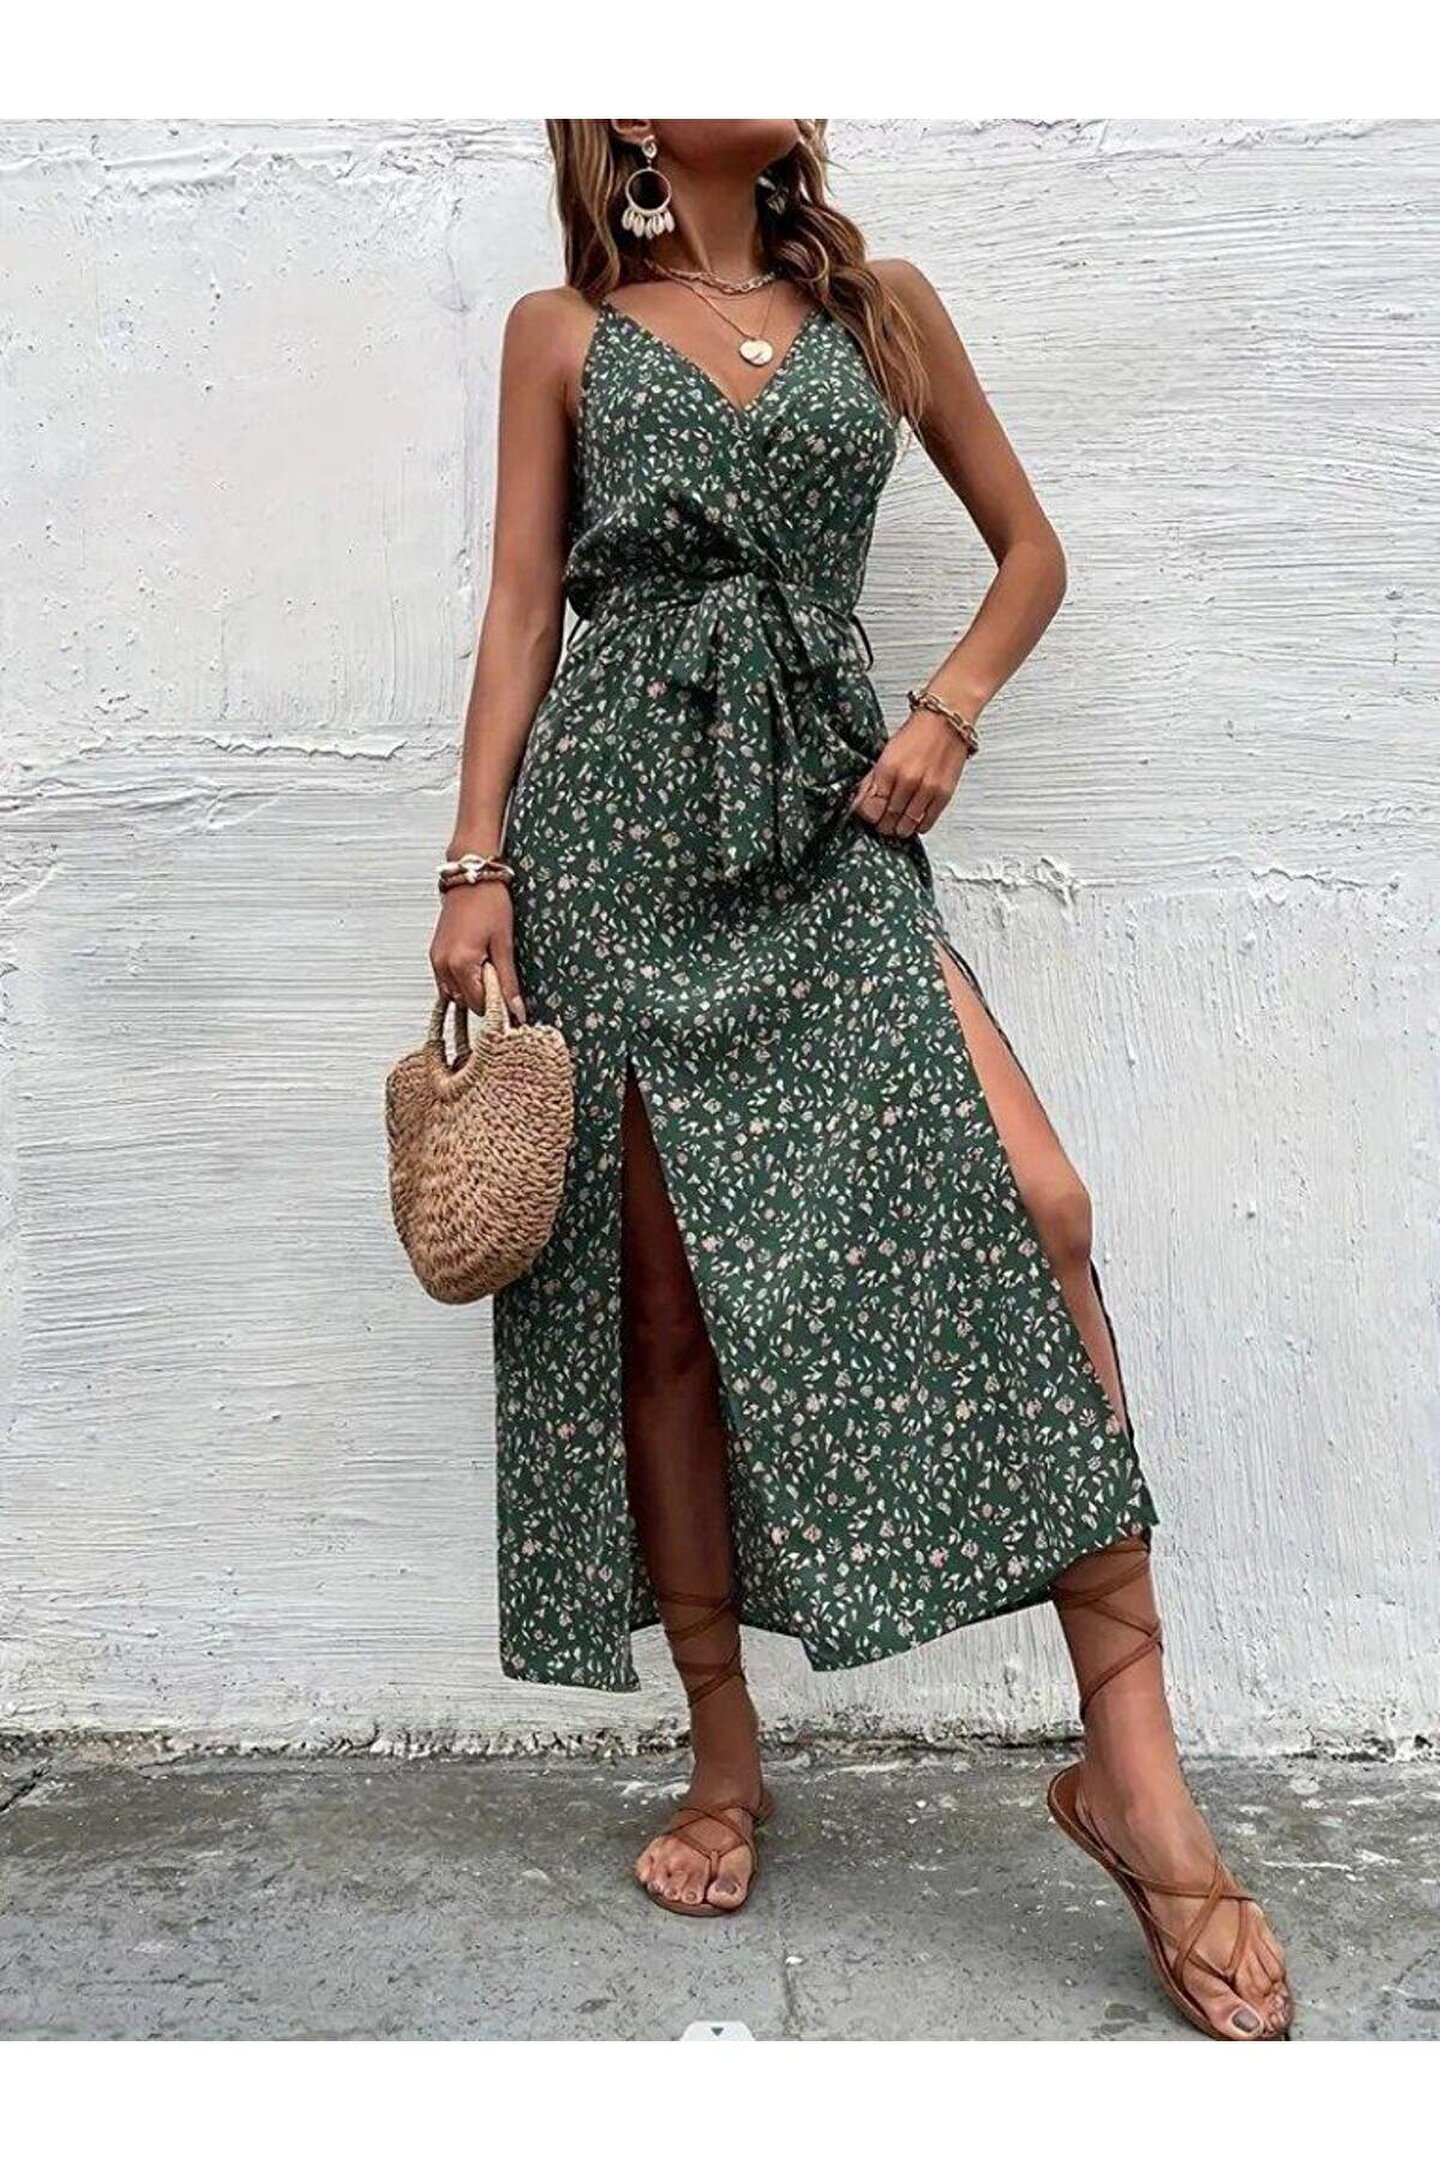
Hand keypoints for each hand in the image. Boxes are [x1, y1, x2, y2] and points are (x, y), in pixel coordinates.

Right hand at [429, 880, 525, 1022]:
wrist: (472, 878)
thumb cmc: (489, 903)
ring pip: (455, 993)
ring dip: (472, 988)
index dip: (497, 1003)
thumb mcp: (504, 944)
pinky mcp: (435, 954)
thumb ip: (508, 981)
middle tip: (498, 970)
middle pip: (466, 1002)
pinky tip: (475, 962)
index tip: (509, 994)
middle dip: (484, 994)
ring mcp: (436, 960)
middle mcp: (443, 965)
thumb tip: (517, 1009)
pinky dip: (462, 979)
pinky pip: (447, 980)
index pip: (479, 1004)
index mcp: (460, 964)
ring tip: (487, 963)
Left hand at [849, 707, 972, 838]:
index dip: (868, 817)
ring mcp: (927, 789)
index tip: (870, 817)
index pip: (871, 808)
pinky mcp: (944, 795)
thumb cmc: (917, 734)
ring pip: (907, 826)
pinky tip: (914, 819)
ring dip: (899, 829)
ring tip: (897, 824)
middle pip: (888, 820)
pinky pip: (926, 823)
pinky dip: (918, 826)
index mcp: (889, 768)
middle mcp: (908, 780)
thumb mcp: (886, 754)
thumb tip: (860, 804)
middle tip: (883, 823)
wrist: (946, 721)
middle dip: (883, 825)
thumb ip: (872, 781)